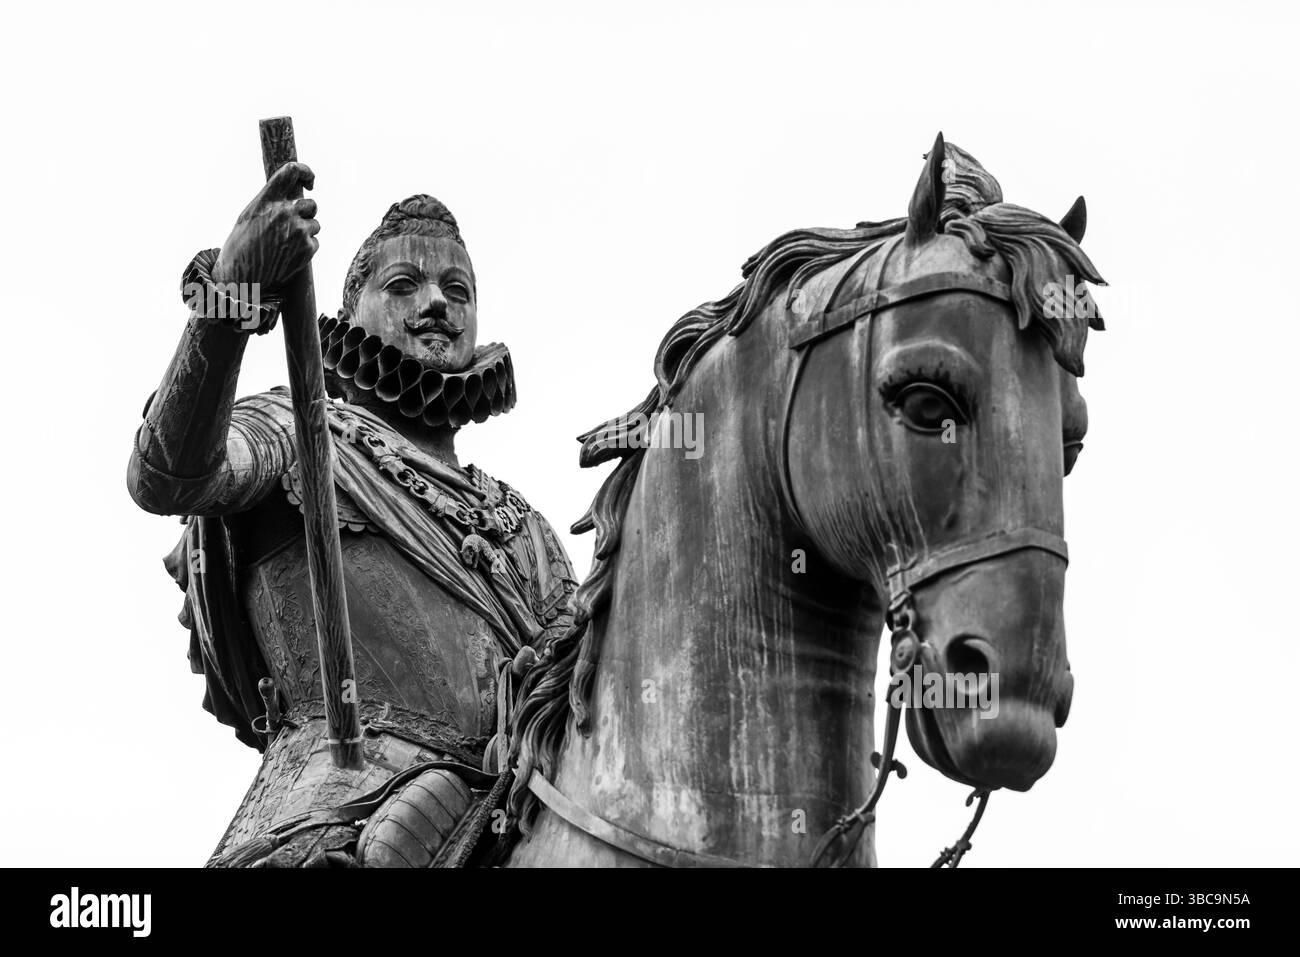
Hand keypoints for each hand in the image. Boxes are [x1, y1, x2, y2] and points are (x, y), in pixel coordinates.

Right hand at [213, 162, 318, 293]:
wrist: (242, 278)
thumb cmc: (241, 248)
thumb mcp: (248, 216)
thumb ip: (269, 202)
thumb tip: (289, 195)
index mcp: (266, 200)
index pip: (292, 171)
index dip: (306, 172)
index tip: (310, 182)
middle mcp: (284, 211)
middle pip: (311, 204)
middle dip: (307, 214)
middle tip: (294, 226)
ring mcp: (298, 230)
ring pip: (315, 224)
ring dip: (306, 232)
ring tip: (286, 244)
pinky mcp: (307, 248)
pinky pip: (315, 242)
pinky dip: (306, 248)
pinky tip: (289, 256)